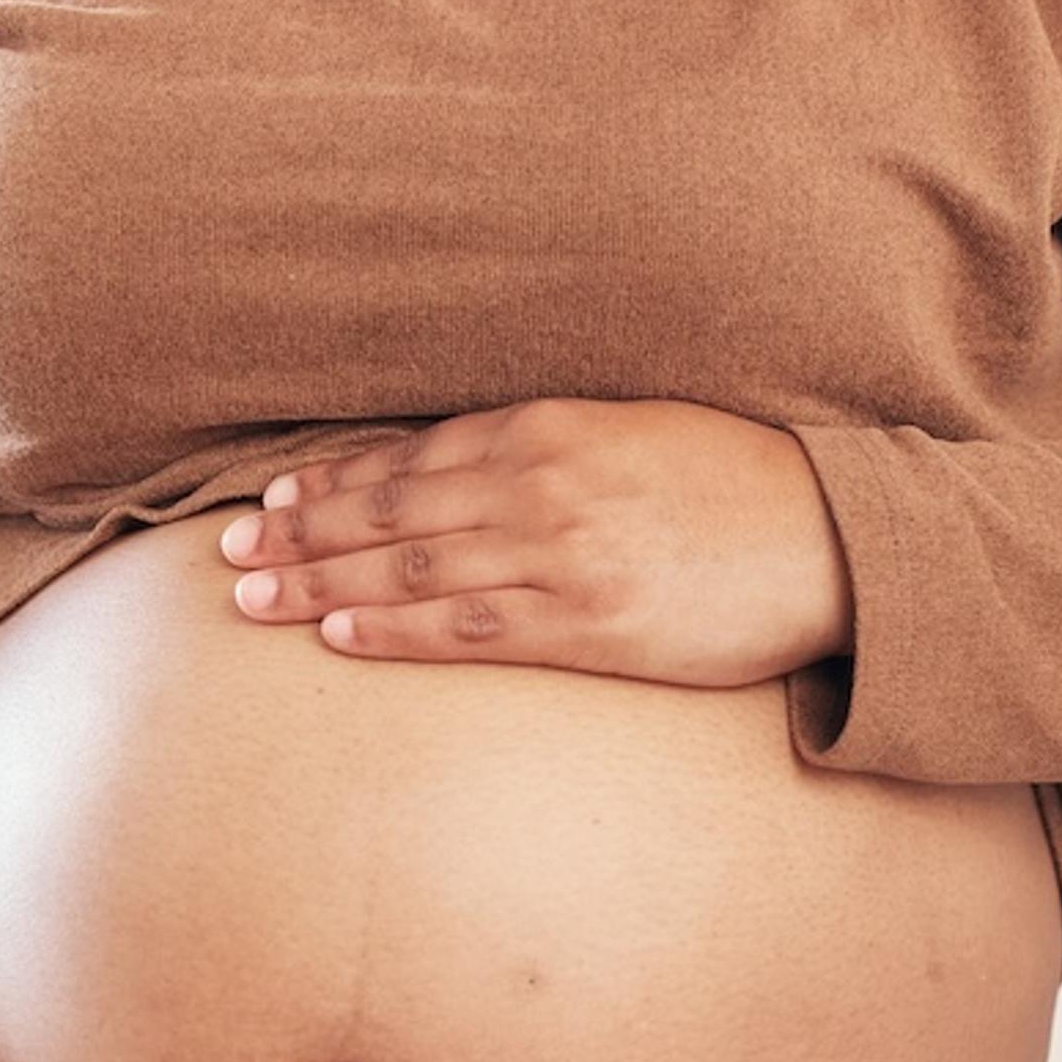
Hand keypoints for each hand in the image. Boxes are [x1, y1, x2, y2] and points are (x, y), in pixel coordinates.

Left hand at [215, 396, 850, 687]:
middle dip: (300, 532)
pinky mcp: (586, 625)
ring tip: (252, 600)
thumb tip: (464, 464)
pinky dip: (392, 630)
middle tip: (227, 553)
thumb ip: (549, 443)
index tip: (271, 498)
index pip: (414, 455)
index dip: (334, 479)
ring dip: (320, 583)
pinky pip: (466, 629)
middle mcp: (542, 484)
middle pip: (391, 511)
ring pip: (409, 569)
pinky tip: (337, 634)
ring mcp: (560, 556)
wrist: (833, 542)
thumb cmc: (738, 483)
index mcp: (552, 426)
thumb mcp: (636, 430)